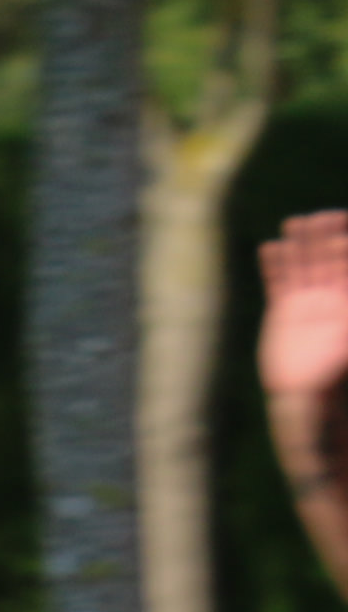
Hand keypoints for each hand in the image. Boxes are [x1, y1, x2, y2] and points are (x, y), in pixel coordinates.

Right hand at [273, 214, 347, 469]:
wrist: (305, 394)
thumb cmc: (334, 371)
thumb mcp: (347, 340)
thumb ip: (346, 322)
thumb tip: (345, 299)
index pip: (347, 265)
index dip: (345, 246)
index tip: (344, 225)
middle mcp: (330, 294)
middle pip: (326, 259)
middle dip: (323, 238)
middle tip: (319, 217)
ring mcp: (306, 300)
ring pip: (302, 266)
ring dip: (299, 246)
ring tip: (294, 224)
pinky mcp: (283, 309)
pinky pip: (278, 283)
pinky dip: (274, 266)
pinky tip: (271, 248)